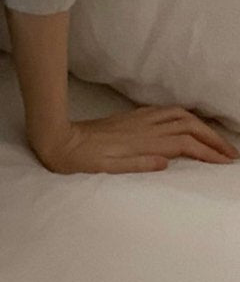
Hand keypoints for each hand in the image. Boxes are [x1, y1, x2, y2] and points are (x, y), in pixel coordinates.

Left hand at [29, 104, 239, 173]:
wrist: (58, 139)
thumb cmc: (80, 160)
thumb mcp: (106, 169)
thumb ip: (137, 165)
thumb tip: (166, 163)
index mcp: (142, 143)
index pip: (185, 145)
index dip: (208, 152)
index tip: (224, 161)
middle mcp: (144, 128)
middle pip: (189, 127)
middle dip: (213, 139)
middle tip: (230, 153)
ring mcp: (138, 120)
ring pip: (180, 116)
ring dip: (202, 126)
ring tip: (215, 140)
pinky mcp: (131, 117)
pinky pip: (166, 112)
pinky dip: (184, 117)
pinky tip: (188, 123)